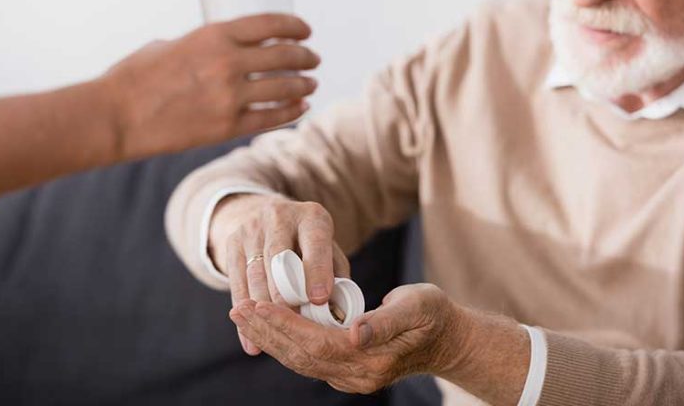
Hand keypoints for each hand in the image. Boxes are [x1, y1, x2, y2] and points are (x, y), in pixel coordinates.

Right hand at [101, 13, 319, 160]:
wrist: (116, 116)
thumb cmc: (134, 77)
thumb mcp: (170, 44)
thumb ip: (201, 45)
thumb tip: (219, 50)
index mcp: (213, 35)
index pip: (270, 24)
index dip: (295, 26)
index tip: (307, 31)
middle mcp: (228, 62)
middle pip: (285, 55)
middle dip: (305, 56)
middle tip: (313, 59)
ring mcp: (230, 96)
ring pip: (285, 87)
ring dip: (304, 84)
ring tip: (311, 84)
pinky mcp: (227, 127)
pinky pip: (271, 118)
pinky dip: (291, 111)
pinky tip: (301, 107)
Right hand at [211, 194, 350, 354]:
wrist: (267, 214)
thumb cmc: (308, 241)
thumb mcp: (328, 246)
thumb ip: (336, 274)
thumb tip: (339, 311)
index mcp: (311, 217)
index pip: (314, 242)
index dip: (316, 270)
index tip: (319, 299)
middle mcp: (279, 217)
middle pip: (278, 258)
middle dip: (285, 293)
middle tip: (294, 323)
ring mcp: (252, 229)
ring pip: (255, 273)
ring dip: (264, 308)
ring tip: (274, 334)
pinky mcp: (232, 243)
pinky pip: (236, 284)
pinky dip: (245, 316)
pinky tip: (252, 342)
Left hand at [228, 284, 463, 393]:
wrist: (446, 341)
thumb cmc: (433, 316)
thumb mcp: (418, 307)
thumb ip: (387, 320)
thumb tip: (356, 332)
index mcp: (371, 360)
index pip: (316, 343)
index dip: (285, 324)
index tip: (258, 304)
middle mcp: (356, 376)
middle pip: (300, 356)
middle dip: (266, 331)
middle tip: (237, 308)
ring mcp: (350, 379)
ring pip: (299, 361)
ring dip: (269, 338)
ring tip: (244, 316)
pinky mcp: (345, 372)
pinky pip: (306, 360)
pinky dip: (283, 344)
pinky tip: (267, 328)